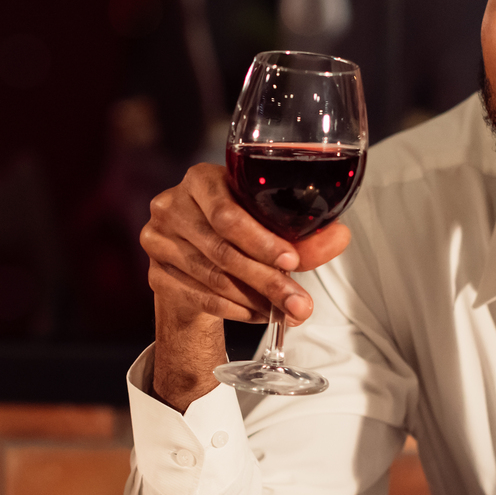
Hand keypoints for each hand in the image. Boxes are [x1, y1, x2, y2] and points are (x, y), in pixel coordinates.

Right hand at [140, 163, 349, 328]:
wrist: (194, 256)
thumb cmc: (235, 230)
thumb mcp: (265, 223)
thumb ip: (300, 234)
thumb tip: (339, 238)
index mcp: (200, 180)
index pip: (227, 214)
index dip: (261, 241)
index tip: (292, 261)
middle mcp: (171, 206)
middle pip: (222, 250)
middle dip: (266, 280)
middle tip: (298, 303)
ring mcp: (158, 242)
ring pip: (212, 279)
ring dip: (254, 300)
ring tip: (285, 312)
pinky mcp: (156, 275)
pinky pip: (201, 298)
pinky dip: (235, 310)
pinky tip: (259, 314)